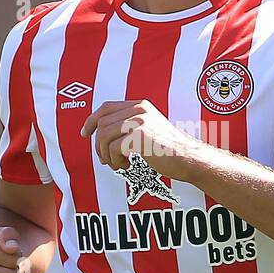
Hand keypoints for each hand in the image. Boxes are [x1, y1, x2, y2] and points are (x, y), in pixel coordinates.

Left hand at [79, 99, 201, 178]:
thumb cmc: (168, 150)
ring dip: (106, 155)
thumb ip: (129, 126)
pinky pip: (112, 149)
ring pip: (104, 137)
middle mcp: (138, 110)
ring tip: (118, 164)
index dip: (92, 120)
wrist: (188, 158)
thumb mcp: (149, 130)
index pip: (106, 107)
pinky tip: (127, 166)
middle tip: (106, 160)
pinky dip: (115, 162)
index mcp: (140, 106)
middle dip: (99, 145)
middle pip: (102, 124)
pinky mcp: (138, 136)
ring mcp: (138, 122)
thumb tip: (100, 134)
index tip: (85, 133)